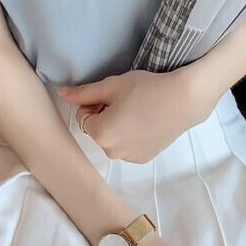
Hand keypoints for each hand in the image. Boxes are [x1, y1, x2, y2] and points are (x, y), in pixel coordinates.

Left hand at [57, 68, 212, 163]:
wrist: (184, 100)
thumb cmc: (146, 89)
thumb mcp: (112, 86)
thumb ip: (84, 92)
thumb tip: (61, 92)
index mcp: (100, 133)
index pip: (83, 115)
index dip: (95, 101)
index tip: (113, 94)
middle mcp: (112, 152)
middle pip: (97, 129)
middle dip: (105, 115)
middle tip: (126, 100)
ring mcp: (129, 158)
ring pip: (112, 138)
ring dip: (117, 125)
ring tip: (138, 110)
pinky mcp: (144, 159)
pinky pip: (126, 146)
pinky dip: (130, 135)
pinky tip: (146, 121)